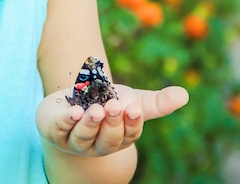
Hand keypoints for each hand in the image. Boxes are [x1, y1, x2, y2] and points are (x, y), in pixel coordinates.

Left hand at [36, 84, 188, 156]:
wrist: (72, 103)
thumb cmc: (107, 104)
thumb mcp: (131, 100)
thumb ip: (156, 102)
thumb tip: (184, 95)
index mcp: (119, 138)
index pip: (128, 136)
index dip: (131, 123)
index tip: (134, 109)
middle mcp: (97, 144)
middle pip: (107, 140)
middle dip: (112, 124)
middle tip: (114, 106)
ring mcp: (75, 139)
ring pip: (83, 138)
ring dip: (90, 124)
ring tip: (96, 109)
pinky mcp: (55, 130)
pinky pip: (60, 128)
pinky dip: (67, 120)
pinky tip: (74, 111)